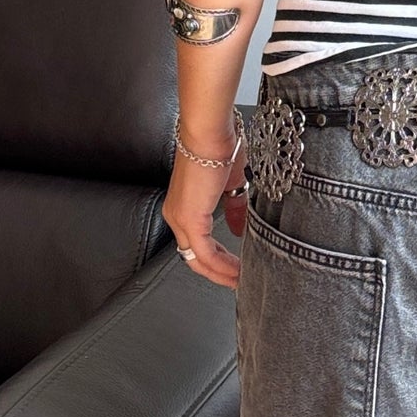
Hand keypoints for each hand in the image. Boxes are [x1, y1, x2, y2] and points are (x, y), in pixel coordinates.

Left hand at [162, 125, 249, 288]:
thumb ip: (235, 208)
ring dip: (220, 273)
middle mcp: (176, 216)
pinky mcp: (190, 220)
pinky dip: (221, 265)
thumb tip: (240, 228)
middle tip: (237, 283)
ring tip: (240, 281)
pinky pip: (205, 253)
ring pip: (197, 260)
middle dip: (217, 274)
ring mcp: (180, 219)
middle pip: (194, 258)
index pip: (196, 243)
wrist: (210, 133)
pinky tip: (236, 271)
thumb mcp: (231, 184)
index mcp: (184, 206)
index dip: (215, 259)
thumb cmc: (220, 147)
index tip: (234, 268)